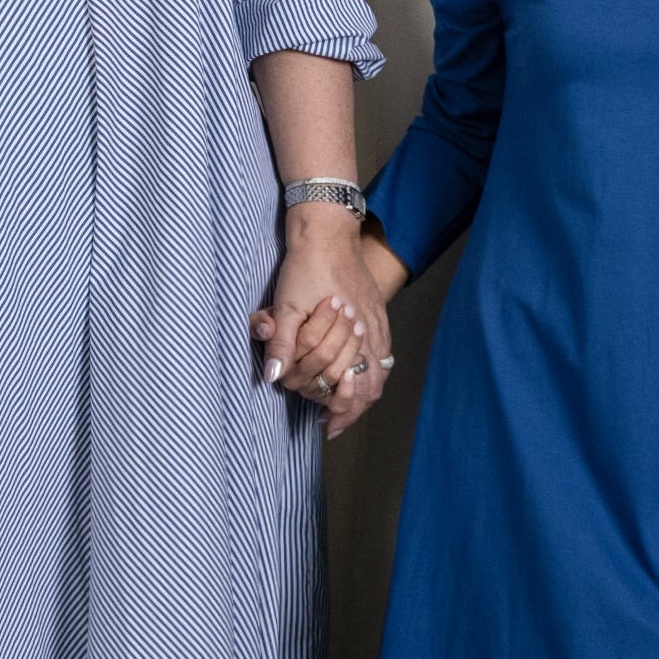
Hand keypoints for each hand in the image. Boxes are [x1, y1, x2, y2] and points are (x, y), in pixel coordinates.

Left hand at [252, 209, 395, 440]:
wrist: (328, 232)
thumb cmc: (306, 267)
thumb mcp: (286, 304)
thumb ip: (282, 343)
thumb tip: (274, 377)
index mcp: (350, 335)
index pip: (352, 389)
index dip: (340, 413)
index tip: (325, 426)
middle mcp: (371, 334)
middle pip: (371, 387)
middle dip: (352, 410)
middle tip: (334, 424)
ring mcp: (379, 324)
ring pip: (380, 372)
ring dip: (364, 394)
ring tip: (346, 406)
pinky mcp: (379, 314)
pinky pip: (384, 354)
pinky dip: (373, 373)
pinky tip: (360, 375)